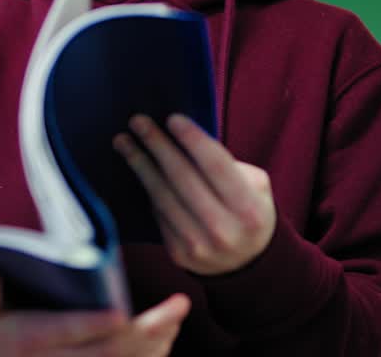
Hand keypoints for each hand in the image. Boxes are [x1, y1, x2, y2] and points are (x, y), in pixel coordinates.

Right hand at [0, 271, 188, 356]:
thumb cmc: (4, 337)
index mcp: (31, 344)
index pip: (65, 333)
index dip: (92, 325)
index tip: (119, 311)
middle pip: (111, 353)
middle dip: (149, 331)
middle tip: (178, 305)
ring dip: (159, 341)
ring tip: (177, 311)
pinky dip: (156, 354)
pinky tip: (168, 331)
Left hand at [114, 114, 275, 275]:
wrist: (247, 263)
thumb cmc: (249, 211)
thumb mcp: (256, 187)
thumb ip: (228, 165)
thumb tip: (184, 139)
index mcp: (249, 210)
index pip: (216, 165)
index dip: (192, 139)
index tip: (172, 118)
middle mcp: (223, 230)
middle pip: (182, 178)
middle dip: (157, 146)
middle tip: (138, 122)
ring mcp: (198, 245)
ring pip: (162, 196)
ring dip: (140, 165)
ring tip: (124, 142)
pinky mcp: (178, 254)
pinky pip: (158, 212)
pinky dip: (148, 188)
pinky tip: (138, 168)